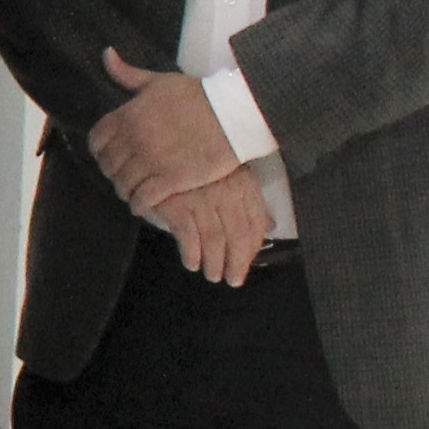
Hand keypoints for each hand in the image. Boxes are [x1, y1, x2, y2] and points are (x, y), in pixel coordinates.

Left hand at [89, 50, 243, 208]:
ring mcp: (150, 162)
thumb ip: (128, 74)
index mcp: (126, 116)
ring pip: (123, 184)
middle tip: (123, 174)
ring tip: (133, 191)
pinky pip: (142, 199)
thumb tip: (106, 53)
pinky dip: (139, 204)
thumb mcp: (159, 81)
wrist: (232, 114)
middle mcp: (133, 140)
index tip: (109, 154)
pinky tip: (143, 204)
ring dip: (125, 190)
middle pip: (108, 164)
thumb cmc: (197, 95)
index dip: (100, 150)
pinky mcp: (170, 180)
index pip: (97, 140)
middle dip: (113, 171)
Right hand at [149, 170, 269, 283]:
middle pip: (238, 234)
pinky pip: (187, 235)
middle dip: (237, 262)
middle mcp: (225, 191)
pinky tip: (191, 263)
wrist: (158, 149)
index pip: (256, 222)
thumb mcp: (229, 175)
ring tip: (212, 275)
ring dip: (214, 262)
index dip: (254, 248)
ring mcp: (199, 197)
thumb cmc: (196, 167)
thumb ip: (250, 201)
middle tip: (233, 280)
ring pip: (214, 238)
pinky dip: (191, 253)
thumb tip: (270, 226)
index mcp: (243, 183)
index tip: (247, 263)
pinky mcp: (175, 203)